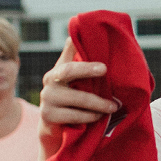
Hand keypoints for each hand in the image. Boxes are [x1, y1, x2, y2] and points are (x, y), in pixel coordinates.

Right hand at [38, 38, 116, 157]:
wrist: (53, 126)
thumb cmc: (69, 97)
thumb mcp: (72, 80)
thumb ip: (75, 59)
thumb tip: (80, 35)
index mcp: (58, 69)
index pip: (70, 56)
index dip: (82, 56)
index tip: (103, 66)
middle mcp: (49, 80)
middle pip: (69, 70)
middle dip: (89, 71)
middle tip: (108, 78)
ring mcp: (47, 98)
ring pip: (78, 98)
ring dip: (99, 103)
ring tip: (113, 107)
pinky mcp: (48, 115)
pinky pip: (75, 115)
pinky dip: (90, 116)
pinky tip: (99, 117)